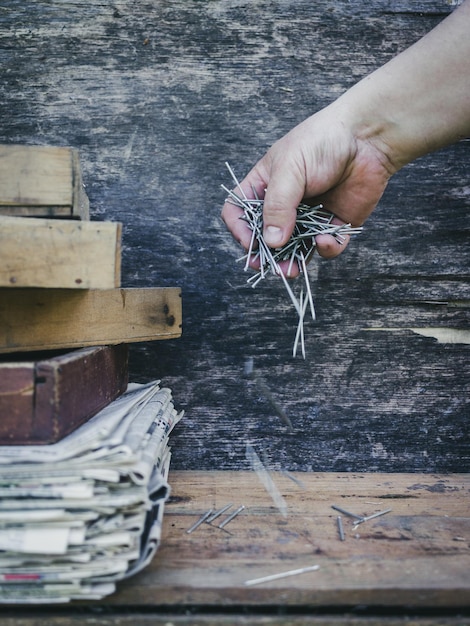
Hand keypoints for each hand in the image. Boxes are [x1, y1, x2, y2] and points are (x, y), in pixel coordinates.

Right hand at [221, 103, 391, 270]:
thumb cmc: (321, 142)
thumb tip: (271, 241)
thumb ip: (278, 206)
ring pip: (295, 248)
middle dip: (266, 255)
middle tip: (269, 267)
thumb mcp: (290, 170)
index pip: (239, 212)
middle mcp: (284, 204)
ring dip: (292, 262)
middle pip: (266, 237)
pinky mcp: (335, 224)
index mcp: (264, 185)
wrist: (367, 137)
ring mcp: (309, 216)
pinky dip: (325, 248)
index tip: (249, 243)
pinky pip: (326, 246)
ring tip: (291, 271)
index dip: (239, 229)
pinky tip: (325, 239)